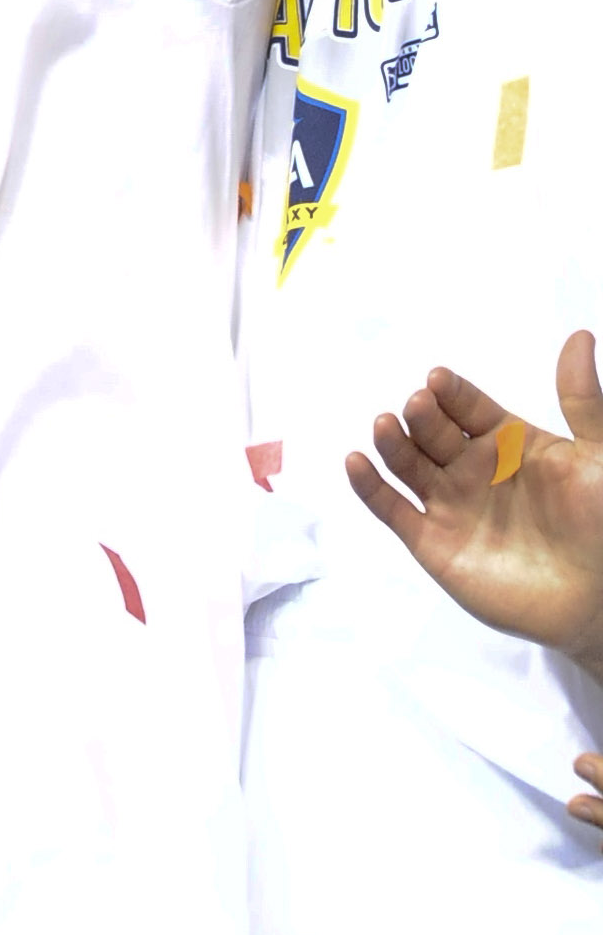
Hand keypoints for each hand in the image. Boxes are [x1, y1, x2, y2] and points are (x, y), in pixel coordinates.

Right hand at [348, 337, 602, 676]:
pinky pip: (393, 510)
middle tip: (420, 404)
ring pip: (408, 465)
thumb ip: (582, 400)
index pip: (470, 406)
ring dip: (392, 443)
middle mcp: (473, 468)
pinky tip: (356, 463)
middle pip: (434, 431)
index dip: (453, 393)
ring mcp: (450, 505)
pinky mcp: (433, 543)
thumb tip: (578, 336)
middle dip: (423, 416)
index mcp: (509, 442)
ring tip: (385, 426)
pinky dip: (370, 487)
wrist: (597, 598)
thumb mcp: (598, 454)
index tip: (439, 379)